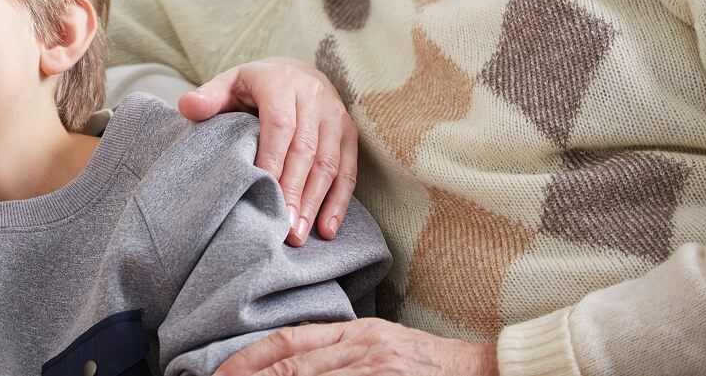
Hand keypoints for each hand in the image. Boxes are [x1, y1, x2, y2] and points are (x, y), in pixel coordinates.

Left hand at [178, 57, 356, 245]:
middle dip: (294, 190)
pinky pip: (349, 170)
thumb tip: (187, 107)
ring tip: (298, 234)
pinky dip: (339, 201)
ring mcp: (335, 116)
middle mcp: (314, 97)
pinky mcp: (349, 133)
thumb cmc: (255, 86)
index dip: (273, 158)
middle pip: (306, 149)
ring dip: (314, 201)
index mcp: (281, 83)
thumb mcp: (229, 83)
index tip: (263, 188)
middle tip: (282, 227)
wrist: (296, 72)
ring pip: (329, 163)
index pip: (281, 124)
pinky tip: (326, 229)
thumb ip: (208, 97)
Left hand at [213, 318, 497, 375]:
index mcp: (356, 333)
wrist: (483, 371)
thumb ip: (337, 350)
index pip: (290, 341)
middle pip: (293, 366)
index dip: (251, 358)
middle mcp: (361, 350)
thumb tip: (290, 362)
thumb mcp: (379, 343)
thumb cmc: (428, 363)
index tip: (221, 372)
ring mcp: (376, 372)